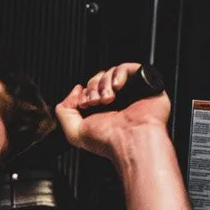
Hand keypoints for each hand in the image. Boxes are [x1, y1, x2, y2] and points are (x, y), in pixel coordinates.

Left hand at [54, 63, 169, 161]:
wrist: (131, 140)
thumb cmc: (108, 141)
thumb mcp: (74, 132)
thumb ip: (64, 112)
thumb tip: (73, 92)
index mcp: (104, 111)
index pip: (91, 90)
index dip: (84, 93)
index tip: (84, 103)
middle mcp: (119, 102)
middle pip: (100, 79)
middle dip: (93, 87)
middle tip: (95, 102)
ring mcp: (132, 93)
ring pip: (112, 73)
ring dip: (104, 83)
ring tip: (108, 98)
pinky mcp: (146, 85)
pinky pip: (130, 68)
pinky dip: (119, 73)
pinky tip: (118, 86)